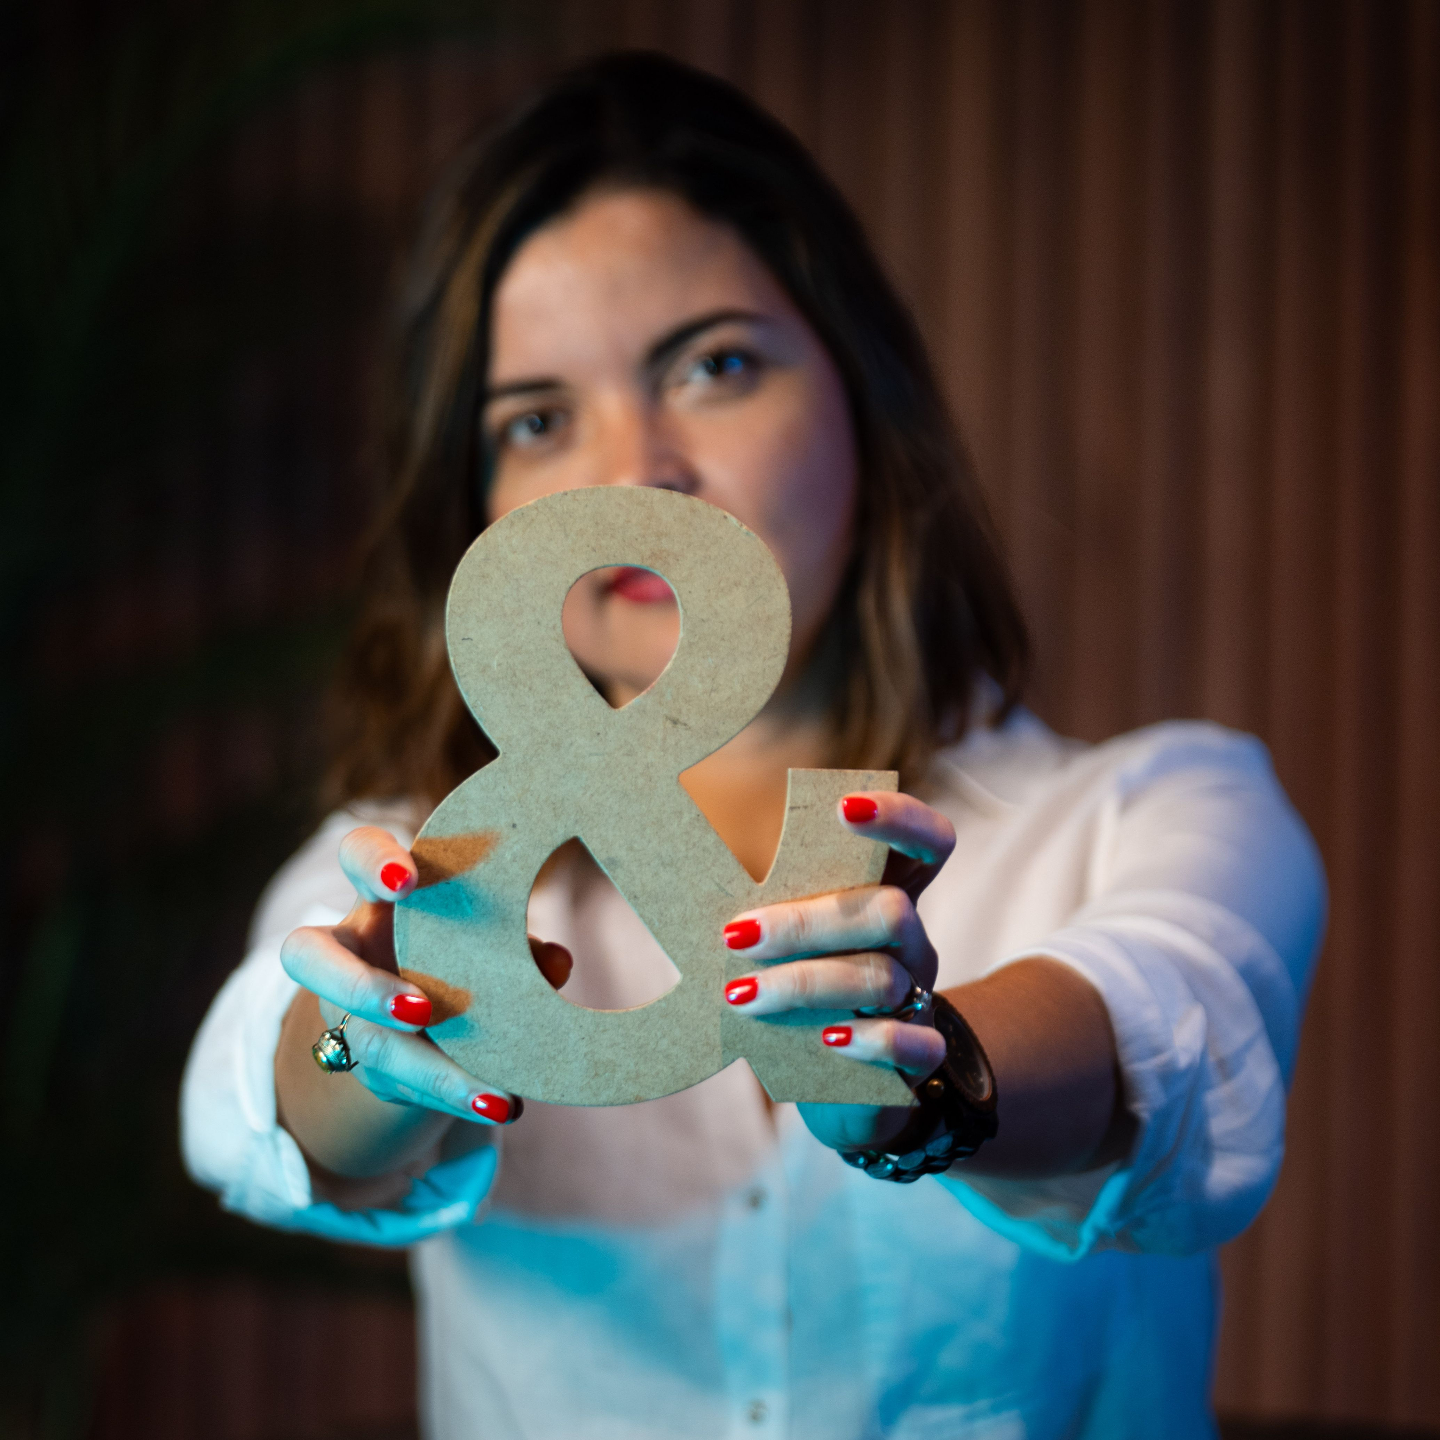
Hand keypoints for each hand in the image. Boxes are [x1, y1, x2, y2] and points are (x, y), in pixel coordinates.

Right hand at [279, 825, 572, 1128]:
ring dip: (430, 1068)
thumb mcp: (487, 935)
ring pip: (366, 1040)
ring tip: (490, 1092)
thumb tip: (557, 962)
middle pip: (307, 955)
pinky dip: (454, 1095)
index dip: (372, 860)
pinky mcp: (368, 1064)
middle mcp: (348, 949)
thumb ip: (517, 943)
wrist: (420, 1015)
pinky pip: (400, 1084)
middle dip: (358, 984)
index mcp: (381, 895)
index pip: (356, 853)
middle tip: (420, 1008)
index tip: (406, 879)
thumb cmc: (457, 946)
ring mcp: (347, 1012)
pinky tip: (498, 1104)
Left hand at [720, 792, 955, 1152]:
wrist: (845, 1087)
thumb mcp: (789, 942)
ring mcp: (919, 997)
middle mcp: (912, 941)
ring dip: (804, 983)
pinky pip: (912, 1044)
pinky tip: (827, 1040)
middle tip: (735, 935)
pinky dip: (869, 1040)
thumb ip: (766, 903)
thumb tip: (678, 860)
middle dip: (806, 922)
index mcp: (887, 895)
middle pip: (891, 910)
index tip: (844, 808)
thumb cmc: (802, 994)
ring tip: (740, 997)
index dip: (899, 817)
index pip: (928, 841)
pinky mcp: (918, 1055)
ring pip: (882, 977)